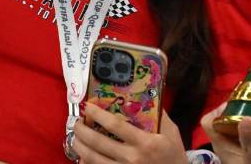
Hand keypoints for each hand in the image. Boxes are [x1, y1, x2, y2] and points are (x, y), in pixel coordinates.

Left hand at [71, 103, 185, 163]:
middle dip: (82, 131)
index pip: (116, 126)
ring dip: (80, 148)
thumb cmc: (174, 155)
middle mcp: (132, 158)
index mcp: (145, 142)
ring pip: (93, 160)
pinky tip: (83, 157)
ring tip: (76, 138)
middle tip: (76, 122)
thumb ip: (159, 114)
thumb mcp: (171, 132)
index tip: (88, 107)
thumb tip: (146, 93)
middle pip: (98, 143)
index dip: (98, 115)